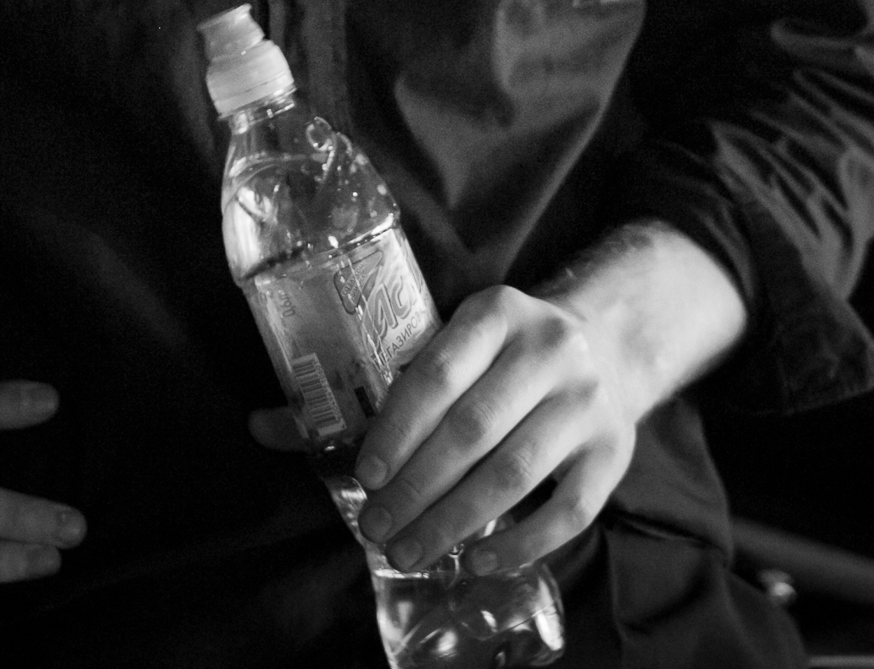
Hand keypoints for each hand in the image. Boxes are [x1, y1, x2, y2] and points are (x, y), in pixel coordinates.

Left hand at [329, 226, 747, 578]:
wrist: (609, 342)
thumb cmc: (499, 355)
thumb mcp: (448, 344)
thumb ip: (367, 388)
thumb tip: (259, 426)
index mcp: (497, 313)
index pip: (439, 371)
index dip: (399, 427)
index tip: (365, 475)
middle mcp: (548, 349)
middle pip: (474, 430)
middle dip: (418, 488)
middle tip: (376, 530)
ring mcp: (587, 402)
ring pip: (515, 472)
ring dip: (455, 521)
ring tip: (409, 552)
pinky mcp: (614, 453)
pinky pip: (567, 510)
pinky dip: (520, 543)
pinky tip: (476, 559)